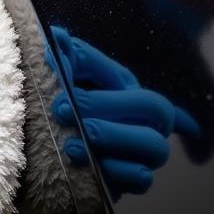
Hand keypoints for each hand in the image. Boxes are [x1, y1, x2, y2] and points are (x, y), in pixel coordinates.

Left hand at [49, 25, 197, 197]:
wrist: (63, 150)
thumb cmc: (71, 106)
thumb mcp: (70, 78)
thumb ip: (68, 58)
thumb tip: (57, 36)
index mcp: (130, 90)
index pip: (124, 77)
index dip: (95, 74)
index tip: (58, 78)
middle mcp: (147, 118)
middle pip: (155, 108)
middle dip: (108, 106)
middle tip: (63, 110)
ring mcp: (146, 151)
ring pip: (155, 146)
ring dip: (113, 140)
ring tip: (73, 143)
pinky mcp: (136, 178)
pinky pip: (142, 178)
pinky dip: (117, 172)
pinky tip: (88, 166)